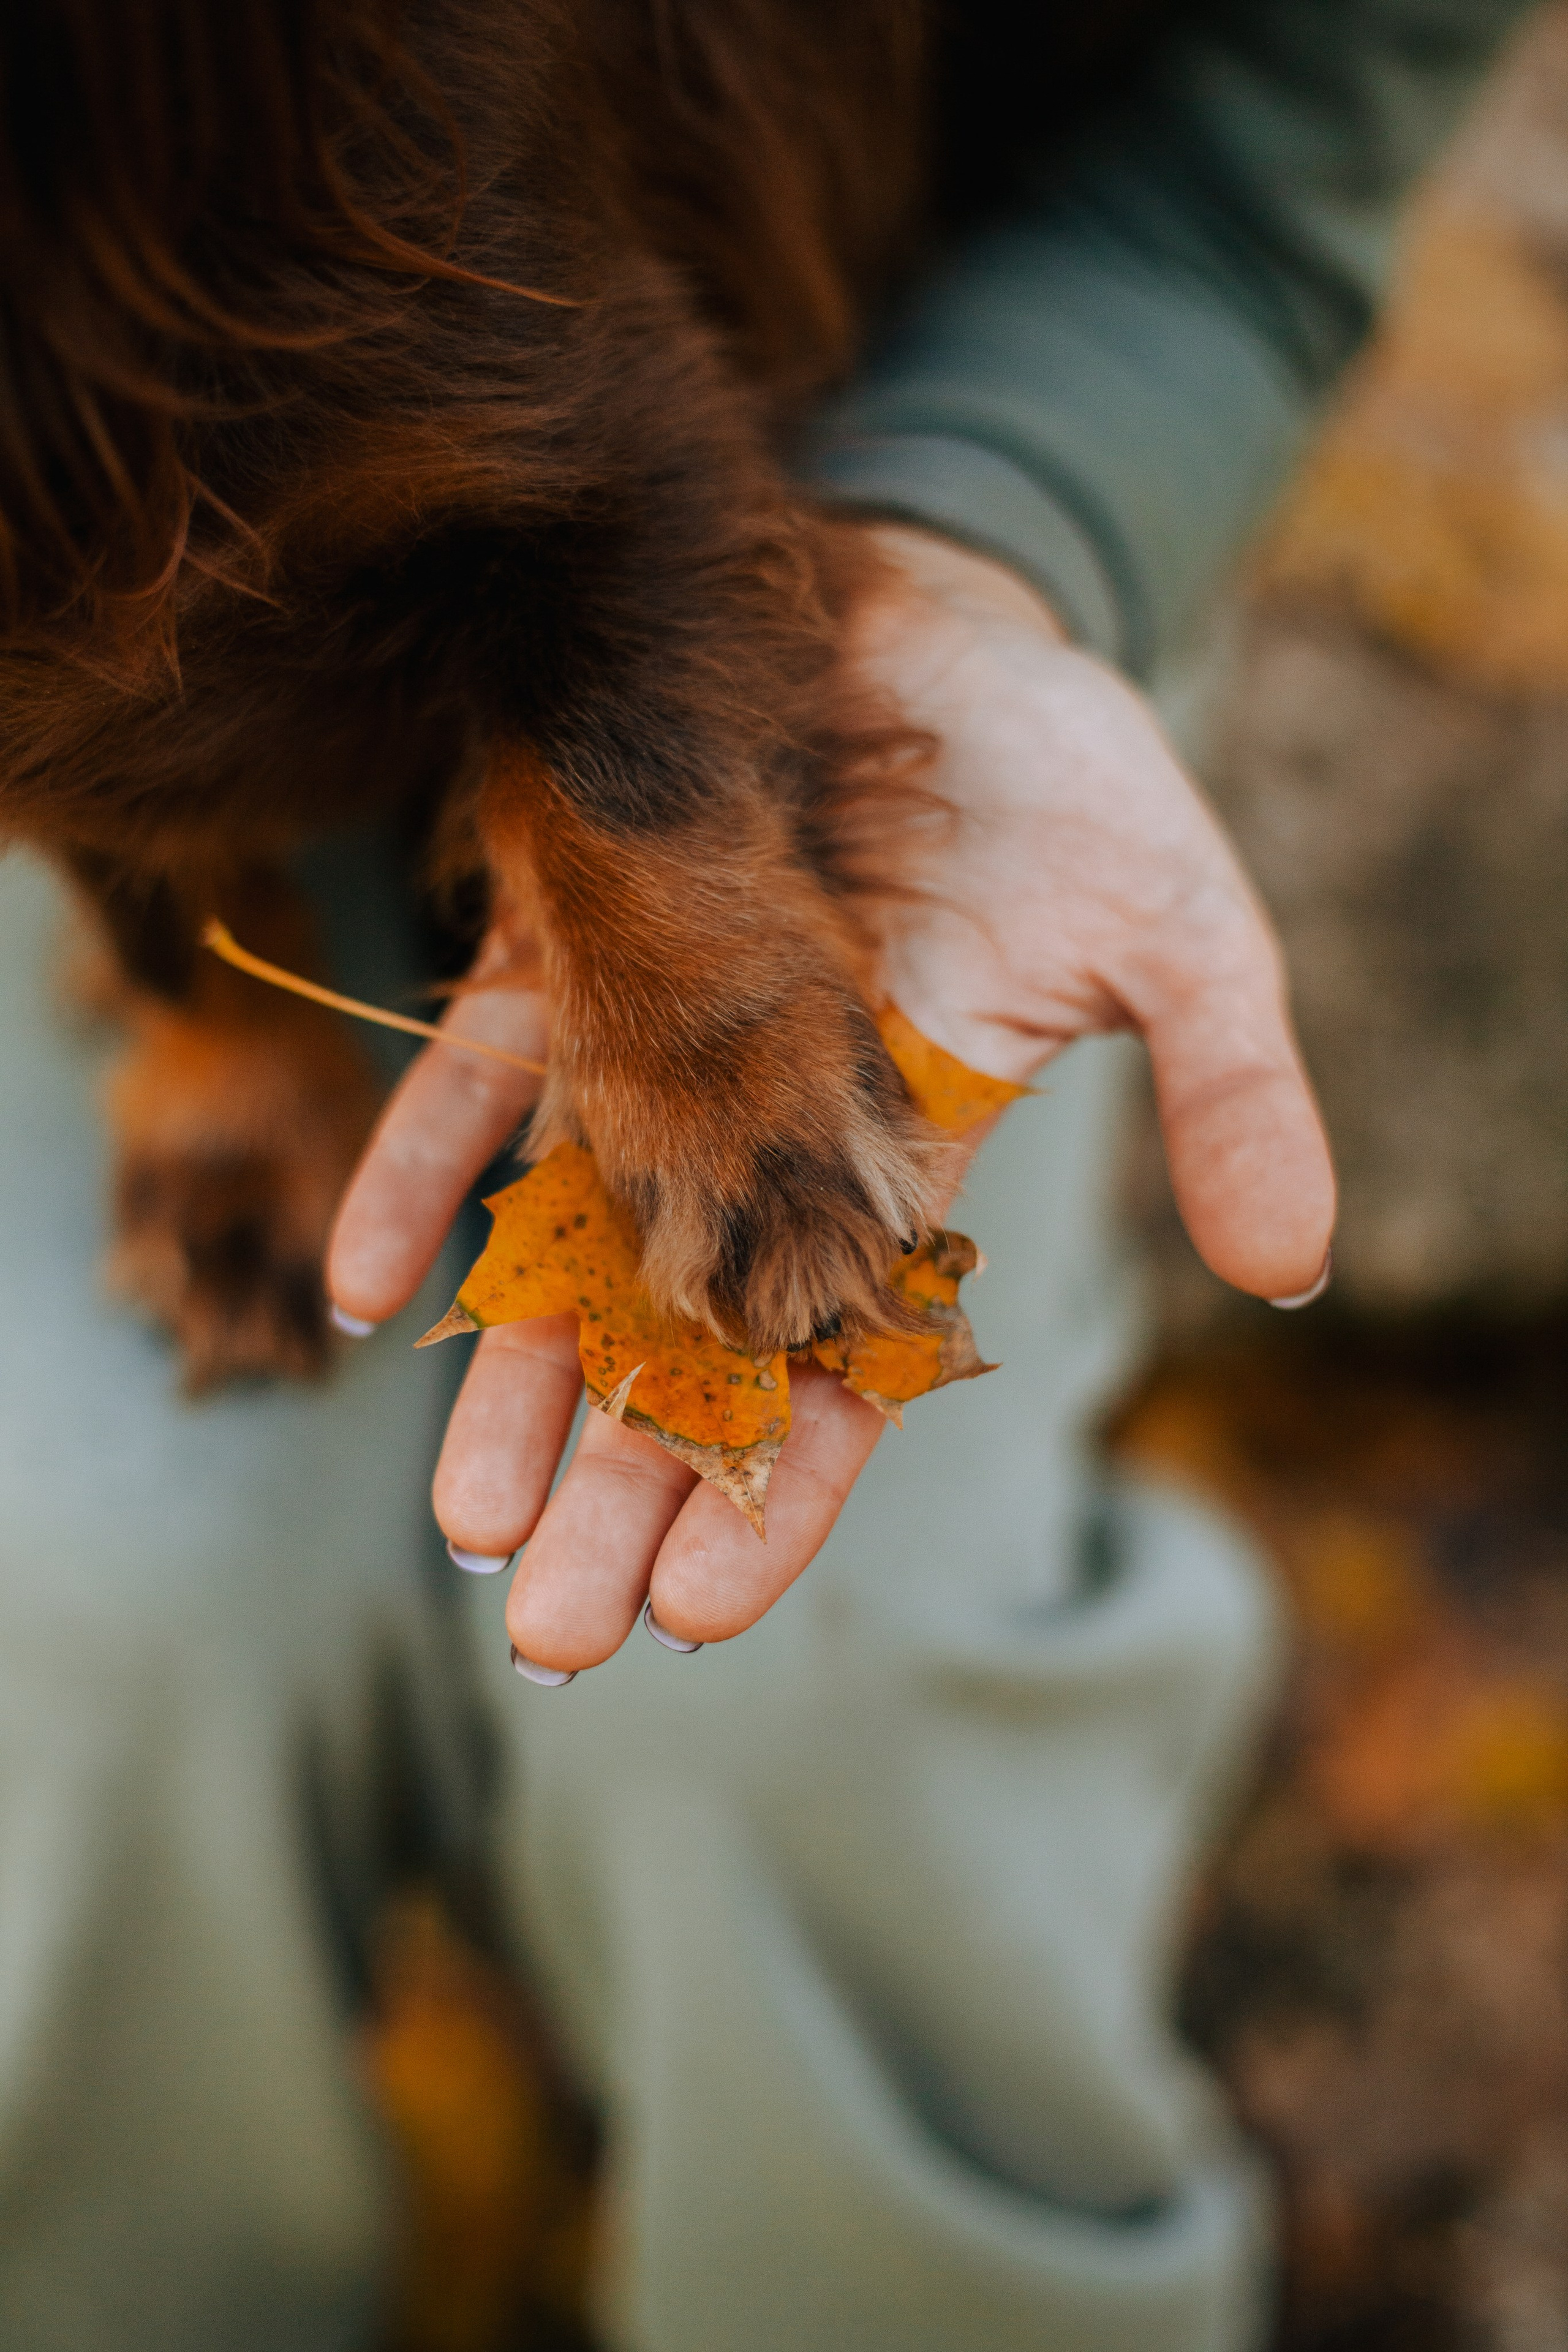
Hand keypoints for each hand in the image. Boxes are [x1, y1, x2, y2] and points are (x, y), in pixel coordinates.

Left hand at [327, 526, 1332, 1673]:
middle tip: (546, 1634)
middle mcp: (767, 1140)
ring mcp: (658, 1056)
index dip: (772, 1492)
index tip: (699, 1615)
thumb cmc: (1066, 768)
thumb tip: (1297, 1267)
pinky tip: (371, 1290)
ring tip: (461, 1526)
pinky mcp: (572, 953)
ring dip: (512, 1385)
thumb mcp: (1178, 928)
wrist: (938, 614)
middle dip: (616, 1488)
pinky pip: (478, 1082)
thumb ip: (1230, 1091)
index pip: (836, 1367)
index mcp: (905, 1162)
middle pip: (681, 1348)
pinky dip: (425, 1177)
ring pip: (569, 1252)